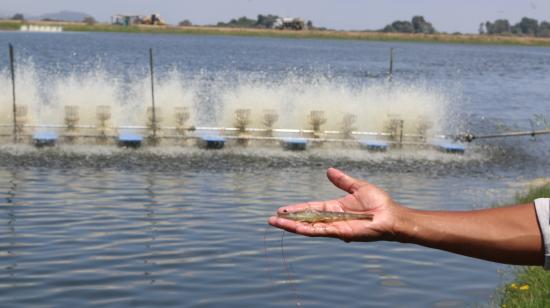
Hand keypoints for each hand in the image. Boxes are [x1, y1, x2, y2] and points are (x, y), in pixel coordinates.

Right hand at [268, 168, 404, 241]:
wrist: (391, 215)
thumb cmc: (379, 203)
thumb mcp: (357, 187)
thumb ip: (342, 181)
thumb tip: (329, 170)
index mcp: (334, 208)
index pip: (310, 208)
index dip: (296, 209)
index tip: (281, 209)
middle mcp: (331, 219)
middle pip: (305, 220)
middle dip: (288, 220)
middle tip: (272, 219)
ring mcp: (334, 227)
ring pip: (308, 227)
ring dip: (291, 226)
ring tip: (275, 223)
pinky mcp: (339, 233)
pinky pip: (319, 232)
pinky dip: (305, 230)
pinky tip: (293, 228)